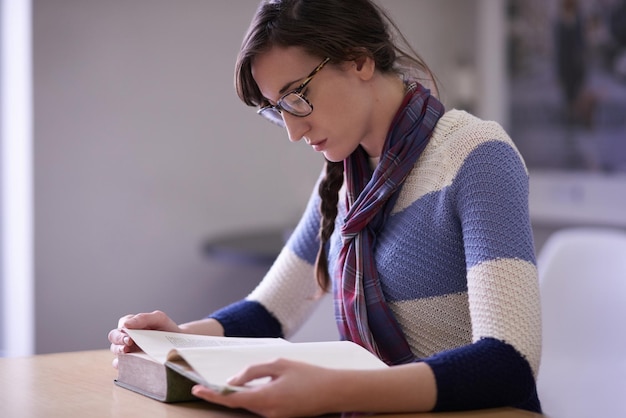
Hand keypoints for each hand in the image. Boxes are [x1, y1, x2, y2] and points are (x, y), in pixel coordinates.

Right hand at [108, 310, 180, 365]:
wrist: (179, 343)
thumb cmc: (166, 328)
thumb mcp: (159, 319)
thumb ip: (144, 318)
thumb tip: (126, 324)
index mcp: (132, 324)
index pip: (121, 325)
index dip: (123, 330)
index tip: (129, 337)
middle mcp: (127, 336)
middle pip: (113, 337)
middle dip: (118, 340)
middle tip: (127, 345)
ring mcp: (128, 349)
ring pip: (115, 350)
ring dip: (118, 352)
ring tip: (127, 353)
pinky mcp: (131, 360)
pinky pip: (121, 364)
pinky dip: (121, 365)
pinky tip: (127, 365)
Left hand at [191, 358, 339, 417]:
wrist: (334, 391)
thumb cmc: (309, 374)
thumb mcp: (279, 365)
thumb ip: (253, 371)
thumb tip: (233, 380)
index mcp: (266, 398)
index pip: (231, 398)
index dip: (212, 395)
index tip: (197, 390)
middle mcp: (268, 413)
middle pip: (239, 403)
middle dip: (226, 392)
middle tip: (211, 383)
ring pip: (249, 405)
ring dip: (242, 394)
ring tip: (241, 381)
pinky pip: (260, 407)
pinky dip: (253, 397)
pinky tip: (255, 388)